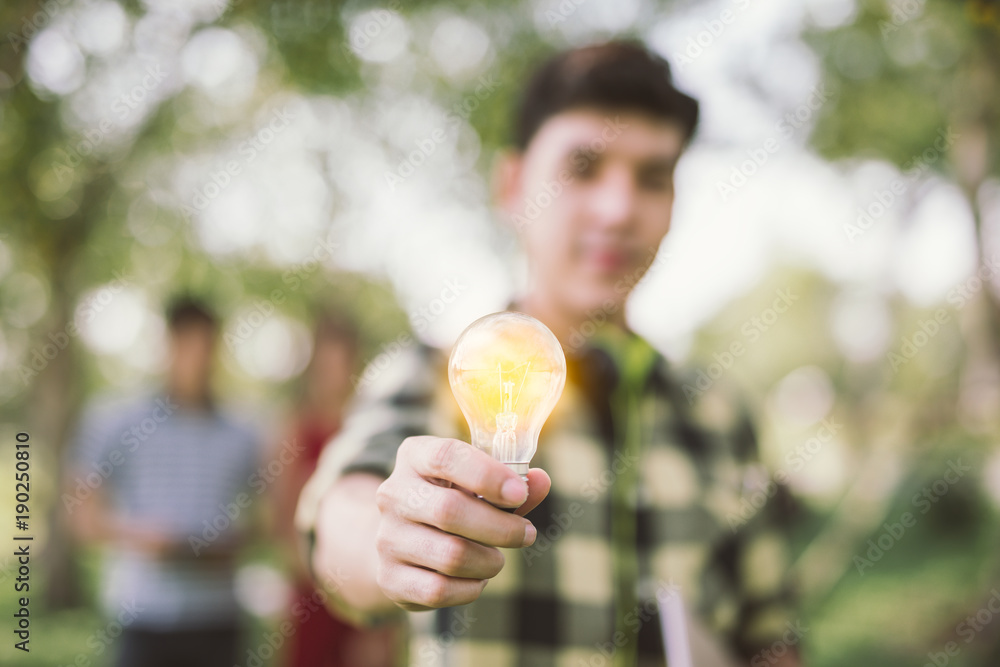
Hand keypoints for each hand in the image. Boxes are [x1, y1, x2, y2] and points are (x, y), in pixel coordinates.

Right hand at [374, 436, 550, 610]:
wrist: (402, 538)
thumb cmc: (452, 500)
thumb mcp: (477, 484)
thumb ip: (512, 483)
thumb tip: (540, 481)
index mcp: (415, 457)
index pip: (446, 457)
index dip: (487, 475)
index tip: (519, 494)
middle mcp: (393, 494)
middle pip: (450, 511)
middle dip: (501, 527)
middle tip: (526, 534)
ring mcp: (386, 537)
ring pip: (451, 555)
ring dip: (489, 561)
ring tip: (497, 558)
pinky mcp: (389, 577)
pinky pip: (439, 590)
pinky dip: (471, 588)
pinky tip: (477, 579)